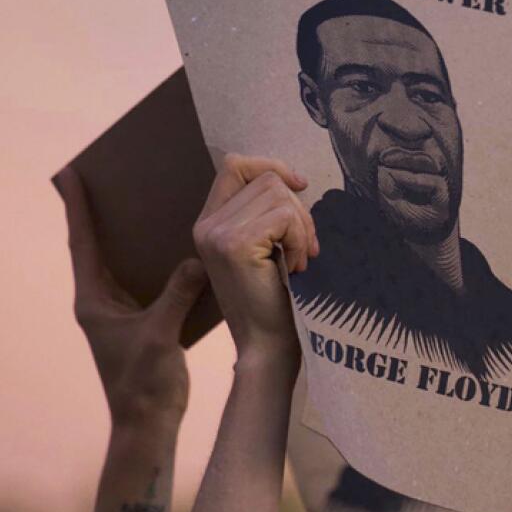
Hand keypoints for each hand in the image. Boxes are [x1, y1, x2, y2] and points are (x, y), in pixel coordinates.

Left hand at [56, 166, 207, 429]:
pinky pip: (145, 280)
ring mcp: (120, 312)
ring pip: (121, 262)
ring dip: (127, 235)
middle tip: (104, 175)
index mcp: (93, 300)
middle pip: (97, 246)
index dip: (76, 207)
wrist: (147, 426)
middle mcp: (101, 301)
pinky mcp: (140, 321)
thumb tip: (197, 259)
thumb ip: (177, 295)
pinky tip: (175, 246)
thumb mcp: (160, 335)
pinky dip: (154, 260)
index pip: (83, 243)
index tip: (69, 173)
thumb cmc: (144, 385)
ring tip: (139, 202)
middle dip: (99, 211)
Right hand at [192, 153, 317, 365]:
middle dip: (298, 208)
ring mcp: (217, 233)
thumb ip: (265, 213)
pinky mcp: (234, 244)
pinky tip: (296, 267)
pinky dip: (301, 239)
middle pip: (266, 179)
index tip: (300, 185)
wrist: (267, 346)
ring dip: (301, 227)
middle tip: (305, 248)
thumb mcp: (265, 247)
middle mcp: (206, 224)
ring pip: (277, 194)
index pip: (235, 165)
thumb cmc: (274, 300)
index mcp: (209, 222)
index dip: (271, 166)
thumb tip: (293, 180)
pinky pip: (284, 217)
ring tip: (298, 260)